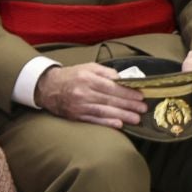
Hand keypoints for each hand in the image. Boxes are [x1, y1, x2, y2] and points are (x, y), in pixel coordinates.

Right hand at [33, 63, 149, 127]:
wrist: (48, 87)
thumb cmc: (72, 75)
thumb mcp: (88, 67)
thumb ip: (106, 72)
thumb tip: (123, 79)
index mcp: (88, 78)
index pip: (112, 87)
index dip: (127, 92)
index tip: (140, 96)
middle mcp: (83, 92)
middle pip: (110, 100)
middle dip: (129, 105)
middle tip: (143, 109)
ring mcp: (79, 106)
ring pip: (104, 111)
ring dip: (122, 115)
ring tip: (135, 119)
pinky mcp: (76, 116)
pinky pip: (94, 120)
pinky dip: (107, 123)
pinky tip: (118, 125)